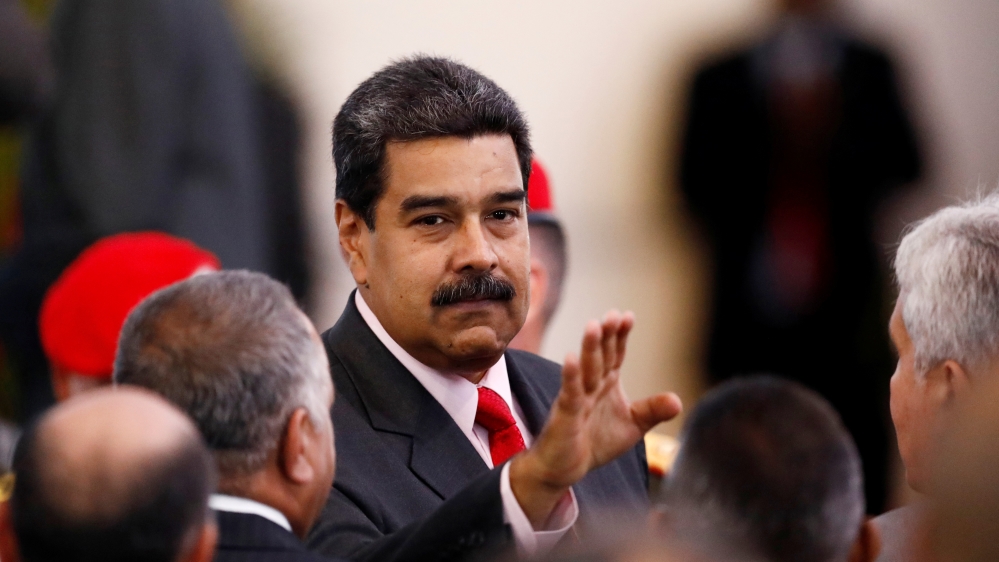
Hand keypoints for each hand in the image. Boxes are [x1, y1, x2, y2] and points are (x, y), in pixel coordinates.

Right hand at [509, 310, 682, 526]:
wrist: (564, 467)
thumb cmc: (595, 441)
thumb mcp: (632, 425)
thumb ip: (652, 410)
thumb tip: (678, 400)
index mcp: (606, 384)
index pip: (615, 355)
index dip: (620, 337)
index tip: (628, 316)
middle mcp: (590, 386)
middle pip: (600, 357)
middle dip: (606, 336)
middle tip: (612, 315)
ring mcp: (576, 398)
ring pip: (585, 370)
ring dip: (590, 348)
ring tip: (594, 326)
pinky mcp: (565, 415)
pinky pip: (569, 393)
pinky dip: (570, 377)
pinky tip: (571, 359)